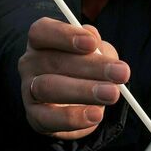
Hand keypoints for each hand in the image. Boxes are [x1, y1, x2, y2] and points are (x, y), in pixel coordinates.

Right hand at [18, 17, 129, 139]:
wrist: (77, 104)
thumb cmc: (84, 69)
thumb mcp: (94, 52)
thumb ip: (95, 44)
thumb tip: (94, 38)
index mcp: (40, 40)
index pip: (41, 32)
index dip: (65, 35)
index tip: (93, 43)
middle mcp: (30, 62)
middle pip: (53, 60)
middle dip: (91, 67)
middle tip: (121, 73)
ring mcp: (28, 90)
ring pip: (49, 88)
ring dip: (84, 91)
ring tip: (112, 94)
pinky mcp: (34, 116)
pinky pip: (49, 118)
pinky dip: (73, 117)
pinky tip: (95, 114)